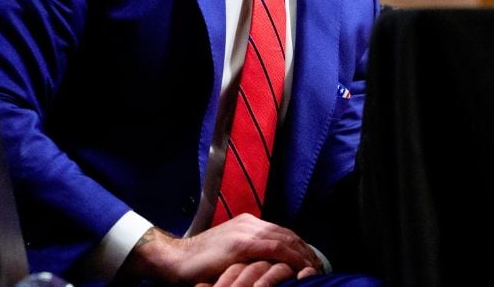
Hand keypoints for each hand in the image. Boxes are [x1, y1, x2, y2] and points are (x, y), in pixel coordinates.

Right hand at [117, 214, 321, 284]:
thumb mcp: (229, 255)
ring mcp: (245, 231)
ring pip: (285, 239)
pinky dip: (291, 259)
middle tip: (319, 268)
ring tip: (314, 270)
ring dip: (303, 255)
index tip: (310, 262)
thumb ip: (248, 255)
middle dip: (305, 251)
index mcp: (247, 224)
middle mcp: (249, 223)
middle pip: (287, 234)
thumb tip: (268, 267)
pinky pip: (275, 249)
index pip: (282, 233)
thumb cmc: (198, 263)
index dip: (299, 247)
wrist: (174, 259)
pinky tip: (300, 270)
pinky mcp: (241, 244)